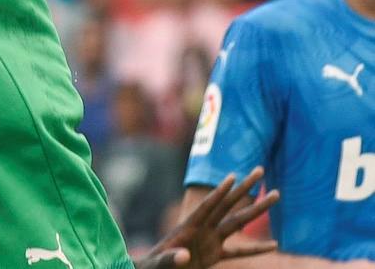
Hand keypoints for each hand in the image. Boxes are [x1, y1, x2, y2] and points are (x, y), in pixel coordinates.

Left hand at [138, 169, 279, 268]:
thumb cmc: (154, 265)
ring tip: (275, 195)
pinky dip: (256, 248)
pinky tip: (274, 244)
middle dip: (244, 189)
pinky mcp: (214, 255)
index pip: (207, 207)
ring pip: (238, 222)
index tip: (233, 177)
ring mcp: (211, 240)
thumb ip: (171, 259)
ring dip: (255, 210)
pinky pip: (239, 251)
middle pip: (227, 206)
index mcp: (189, 227)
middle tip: (260, 170)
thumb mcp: (159, 262)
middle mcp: (203, 229)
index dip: (219, 193)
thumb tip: (185, 256)